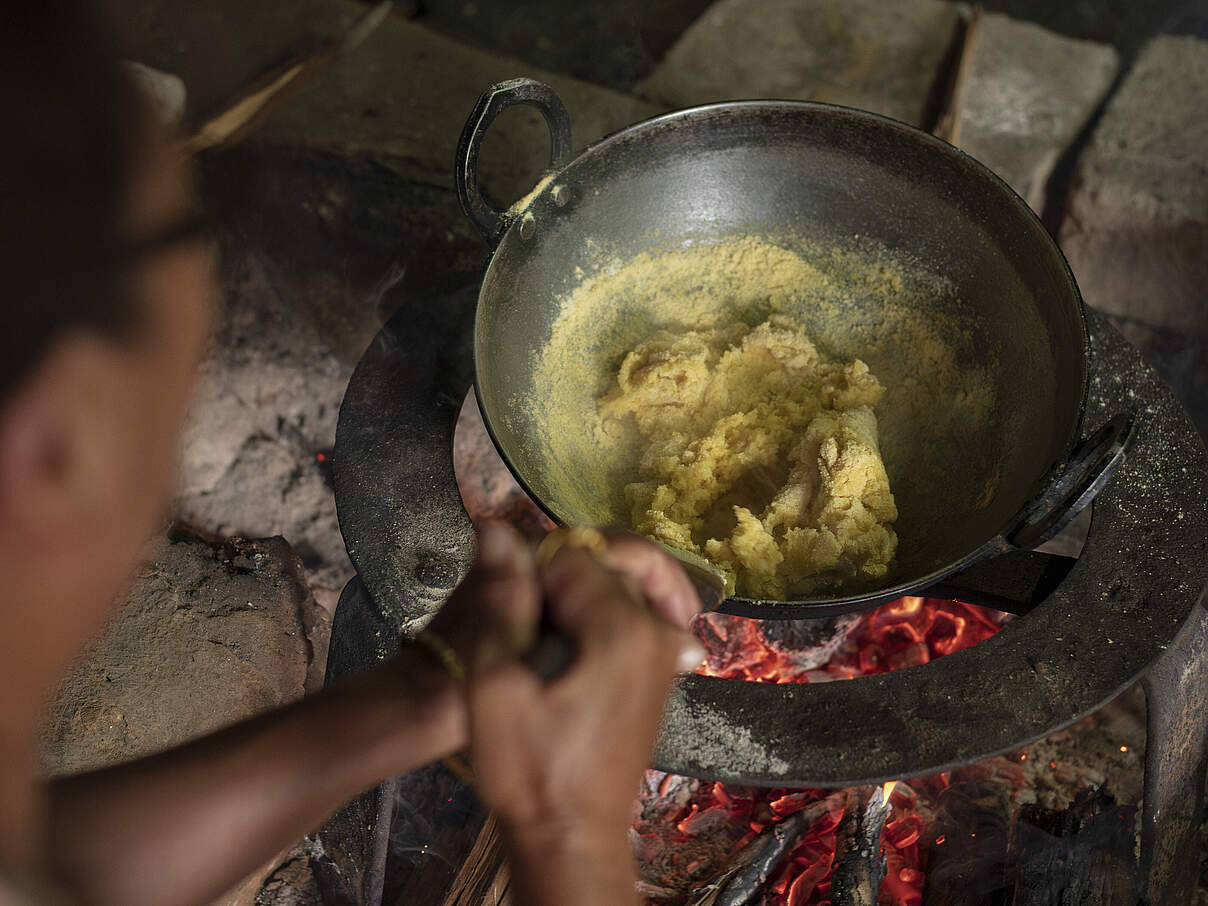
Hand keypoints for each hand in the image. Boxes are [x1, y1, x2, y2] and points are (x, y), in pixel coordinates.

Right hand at [459, 526, 702, 857]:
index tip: (507, 612)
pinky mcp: (664, 666)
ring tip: (548, 623)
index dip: (528, 572)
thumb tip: (497, 527)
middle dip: (562, 574)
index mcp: (620, 628)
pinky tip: (577, 634)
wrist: (572, 834)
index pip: (570, 553)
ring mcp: (667, 649)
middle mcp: (657, 630)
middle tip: (526, 617)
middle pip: (608, 560)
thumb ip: (501, 601)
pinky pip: (644, 606)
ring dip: (587, 585)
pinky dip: (610, 605)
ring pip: (630, 577)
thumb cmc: (527, 769)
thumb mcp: (494, 685)